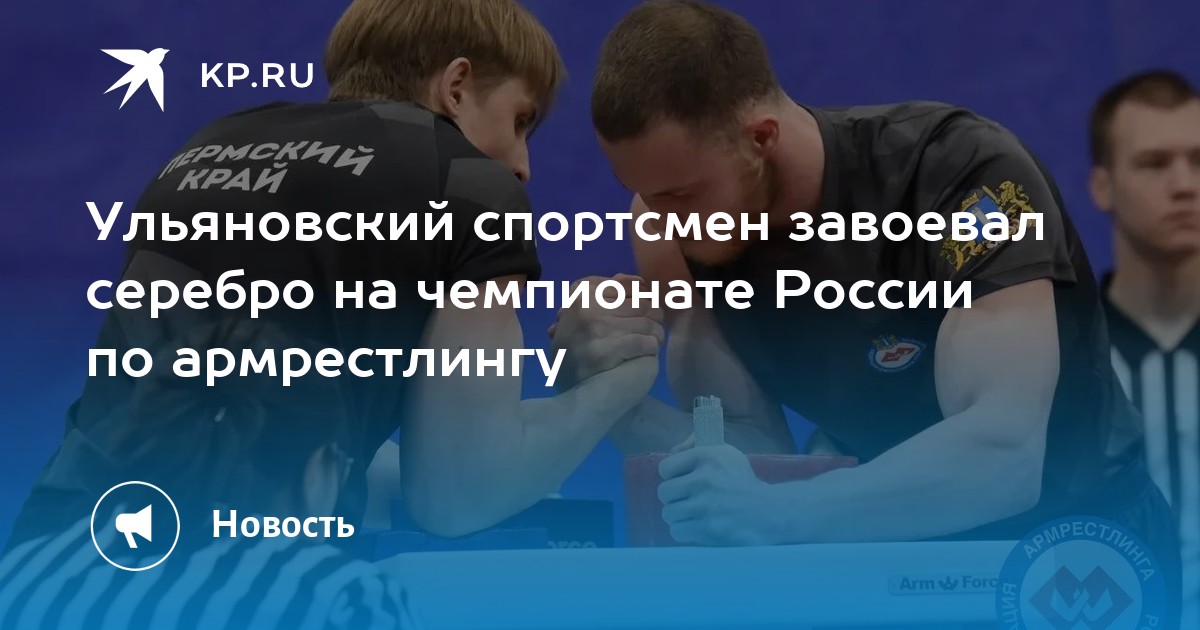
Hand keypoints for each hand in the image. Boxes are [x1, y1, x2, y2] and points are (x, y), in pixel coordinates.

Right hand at [548, 273, 664, 390]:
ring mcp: (595, 329)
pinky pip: (644, 342)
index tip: (643, 311)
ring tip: (653, 341)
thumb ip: (608, 293)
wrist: (573, 389)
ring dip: (656, 334)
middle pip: (642, 303)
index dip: (642, 297)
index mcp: (582, 292)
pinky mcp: (605, 352)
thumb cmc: (581, 348)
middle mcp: (586, 306)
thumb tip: (639, 281)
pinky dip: (650, 347)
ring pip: (647, 323)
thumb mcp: (584, 313)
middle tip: (653, 328)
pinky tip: (648, 352)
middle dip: (654, 317)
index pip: (628, 285)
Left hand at [657, 443, 777, 545]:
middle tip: (687, 499)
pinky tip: (698, 526)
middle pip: (664, 492)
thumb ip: (696, 445)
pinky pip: (677, 531)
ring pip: (669, 513)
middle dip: (674, 497)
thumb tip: (674, 450)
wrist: (769, 512)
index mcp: (706, 456)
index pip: (665, 468)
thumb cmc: (742, 481)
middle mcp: (703, 479)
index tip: (683, 480)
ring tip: (694, 513)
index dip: (672, 476)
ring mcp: (704, 506)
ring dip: (679, 515)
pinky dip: (685, 531)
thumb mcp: (725, 453)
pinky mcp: (707, 530)